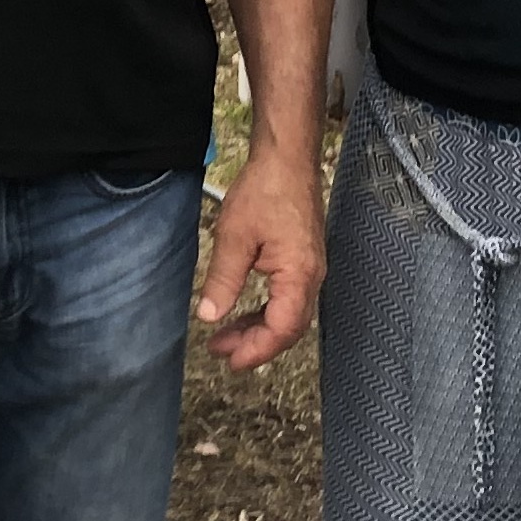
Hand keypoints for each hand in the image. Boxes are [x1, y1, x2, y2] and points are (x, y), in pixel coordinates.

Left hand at [194, 140, 325, 374]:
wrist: (286, 159)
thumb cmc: (265, 191)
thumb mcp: (234, 237)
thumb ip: (223, 280)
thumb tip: (209, 316)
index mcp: (299, 275)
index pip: (283, 329)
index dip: (257, 350)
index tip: (230, 361)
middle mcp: (311, 277)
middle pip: (288, 328)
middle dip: (255, 344)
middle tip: (220, 351)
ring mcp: (310, 269)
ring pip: (288, 314)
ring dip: (258, 329)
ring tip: (224, 336)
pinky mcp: (303, 261)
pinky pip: (288, 298)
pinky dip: (265, 311)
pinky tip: (242, 311)